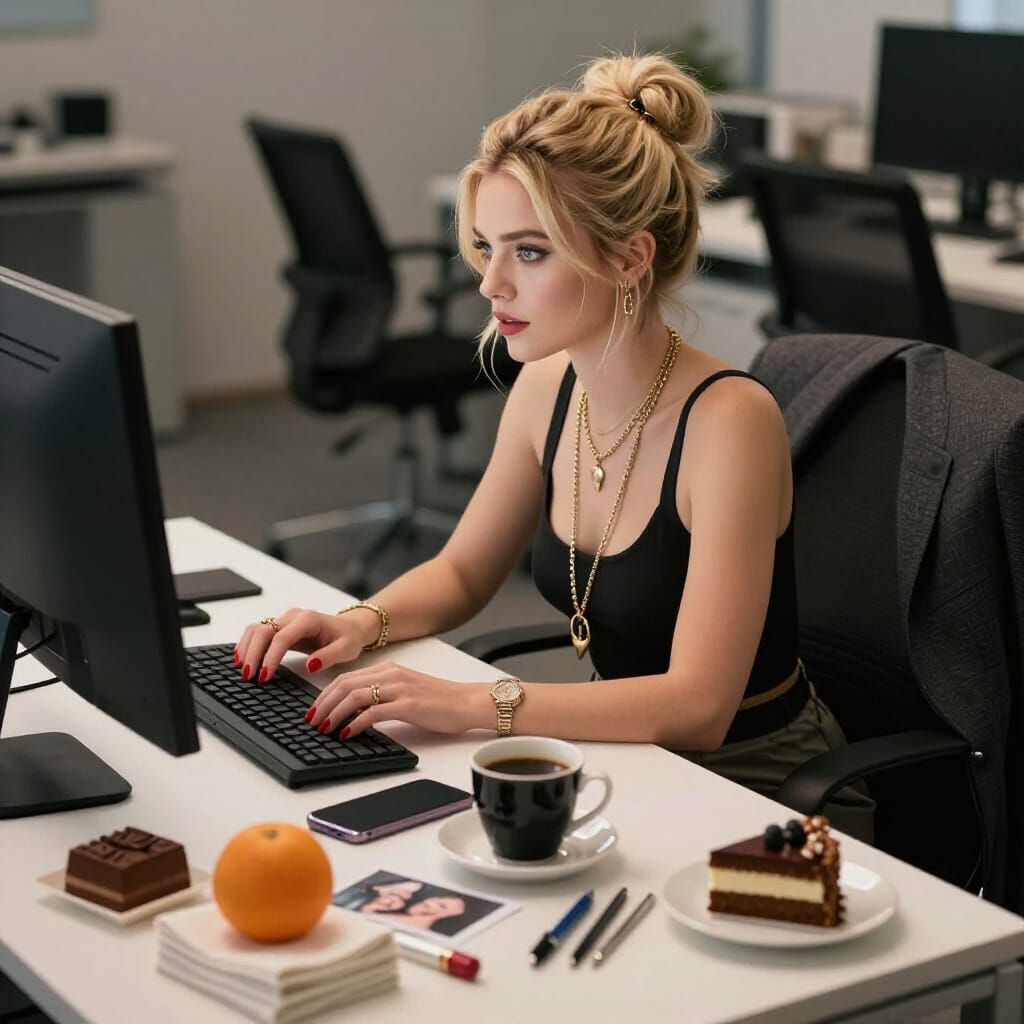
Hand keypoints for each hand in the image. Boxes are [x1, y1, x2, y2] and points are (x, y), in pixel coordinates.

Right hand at [234, 606, 379, 682]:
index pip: (282, 638)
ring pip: (256, 629)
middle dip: (252, 653)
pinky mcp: (280, 626)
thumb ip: (329, 656)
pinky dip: (248, 644)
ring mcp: (284, 619)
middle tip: (248, 676)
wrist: (349, 627)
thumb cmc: (348, 637)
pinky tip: (243, 659)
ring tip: (243, 669)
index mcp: (309, 620)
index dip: (270, 657)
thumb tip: (311, 665)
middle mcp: (293, 616)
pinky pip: (258, 632)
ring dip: (246, 648)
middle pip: (263, 630)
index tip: (264, 676)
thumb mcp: (346, 649)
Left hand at [305, 661, 491, 738]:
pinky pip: (373, 712)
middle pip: (345, 685)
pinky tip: (347, 733)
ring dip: (334, 713)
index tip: (313, 709)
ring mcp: (400, 689)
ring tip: (323, 728)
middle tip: (310, 720)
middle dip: (323, 703)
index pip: (347, 678)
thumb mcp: (407, 691)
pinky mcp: (408, 705)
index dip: (325, 694)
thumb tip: (356, 711)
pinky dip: (355, 723)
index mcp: (389, 670)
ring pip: (355, 696)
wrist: (469, 702)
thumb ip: (383, 695)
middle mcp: (391, 675)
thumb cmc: (441, 701)